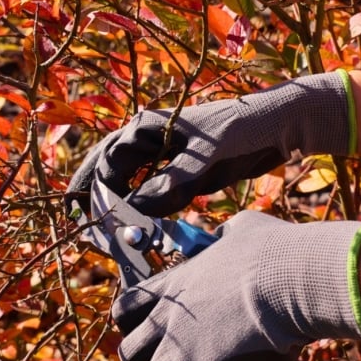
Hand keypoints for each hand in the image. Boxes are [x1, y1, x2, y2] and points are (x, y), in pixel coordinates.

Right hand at [68, 73, 351, 216]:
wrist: (279, 126)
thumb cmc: (241, 130)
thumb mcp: (206, 157)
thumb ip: (172, 181)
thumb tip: (136, 209)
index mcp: (148, 127)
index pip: (110, 161)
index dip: (100, 191)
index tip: (100, 218)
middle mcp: (150, 140)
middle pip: (111, 171)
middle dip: (96, 197)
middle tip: (80, 224)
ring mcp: (164, 158)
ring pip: (131, 185)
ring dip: (119, 207)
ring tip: (105, 234)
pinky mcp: (182, 174)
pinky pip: (155, 196)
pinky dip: (146, 212)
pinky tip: (141, 230)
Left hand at [112, 211, 360, 360]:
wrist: (288, 282)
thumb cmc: (274, 252)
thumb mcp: (242, 230)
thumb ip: (224, 237)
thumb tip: (228, 235)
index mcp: (172, 285)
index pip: (125, 309)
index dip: (134, 323)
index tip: (153, 330)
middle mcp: (166, 322)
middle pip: (130, 353)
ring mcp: (177, 355)